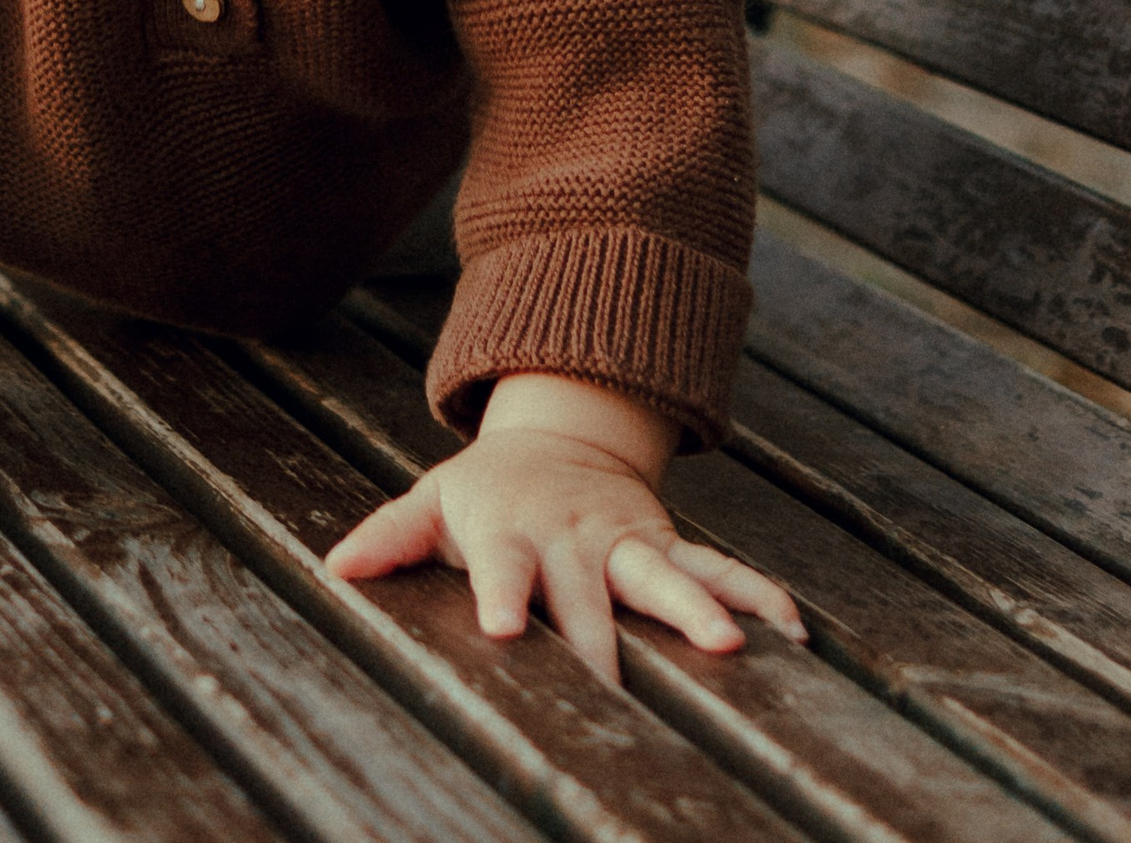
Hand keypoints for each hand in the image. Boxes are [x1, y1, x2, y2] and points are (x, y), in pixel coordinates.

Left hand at [326, 374, 803, 686]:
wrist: (560, 432)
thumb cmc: (486, 489)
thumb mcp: (434, 501)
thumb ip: (391, 537)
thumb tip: (337, 565)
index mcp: (512, 532)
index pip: (504, 567)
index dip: (504, 594)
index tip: (505, 628)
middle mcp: (574, 539)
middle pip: (590, 596)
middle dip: (606, 644)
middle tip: (622, 697)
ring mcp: (627, 542)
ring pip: (665, 578)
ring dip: (696, 611)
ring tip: (728, 648)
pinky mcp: (667, 545)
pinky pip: (717, 569)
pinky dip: (755, 595)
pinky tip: (793, 631)